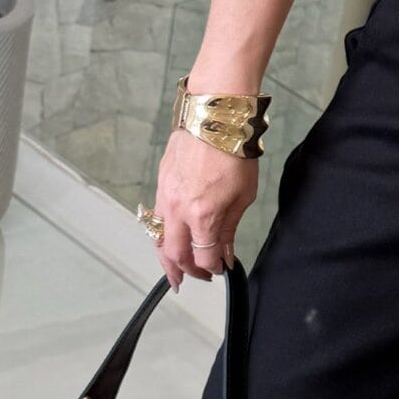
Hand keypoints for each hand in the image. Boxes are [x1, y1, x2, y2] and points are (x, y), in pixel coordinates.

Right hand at [150, 131, 259, 289]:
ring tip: (173, 271)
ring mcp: (165, 197)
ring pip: (158, 238)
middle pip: (174, 254)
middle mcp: (179, 210)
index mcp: (203, 215)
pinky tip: (169, 239)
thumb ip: (229, 229)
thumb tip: (224, 254)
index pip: (203, 256)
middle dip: (185, 271)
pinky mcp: (160, 184)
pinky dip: (161, 235)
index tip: (220, 269)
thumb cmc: (234, 153)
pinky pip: (156, 219)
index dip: (212, 268)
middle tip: (193, 280)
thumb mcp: (243, 196)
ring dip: (166, 258)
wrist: (215, 118)